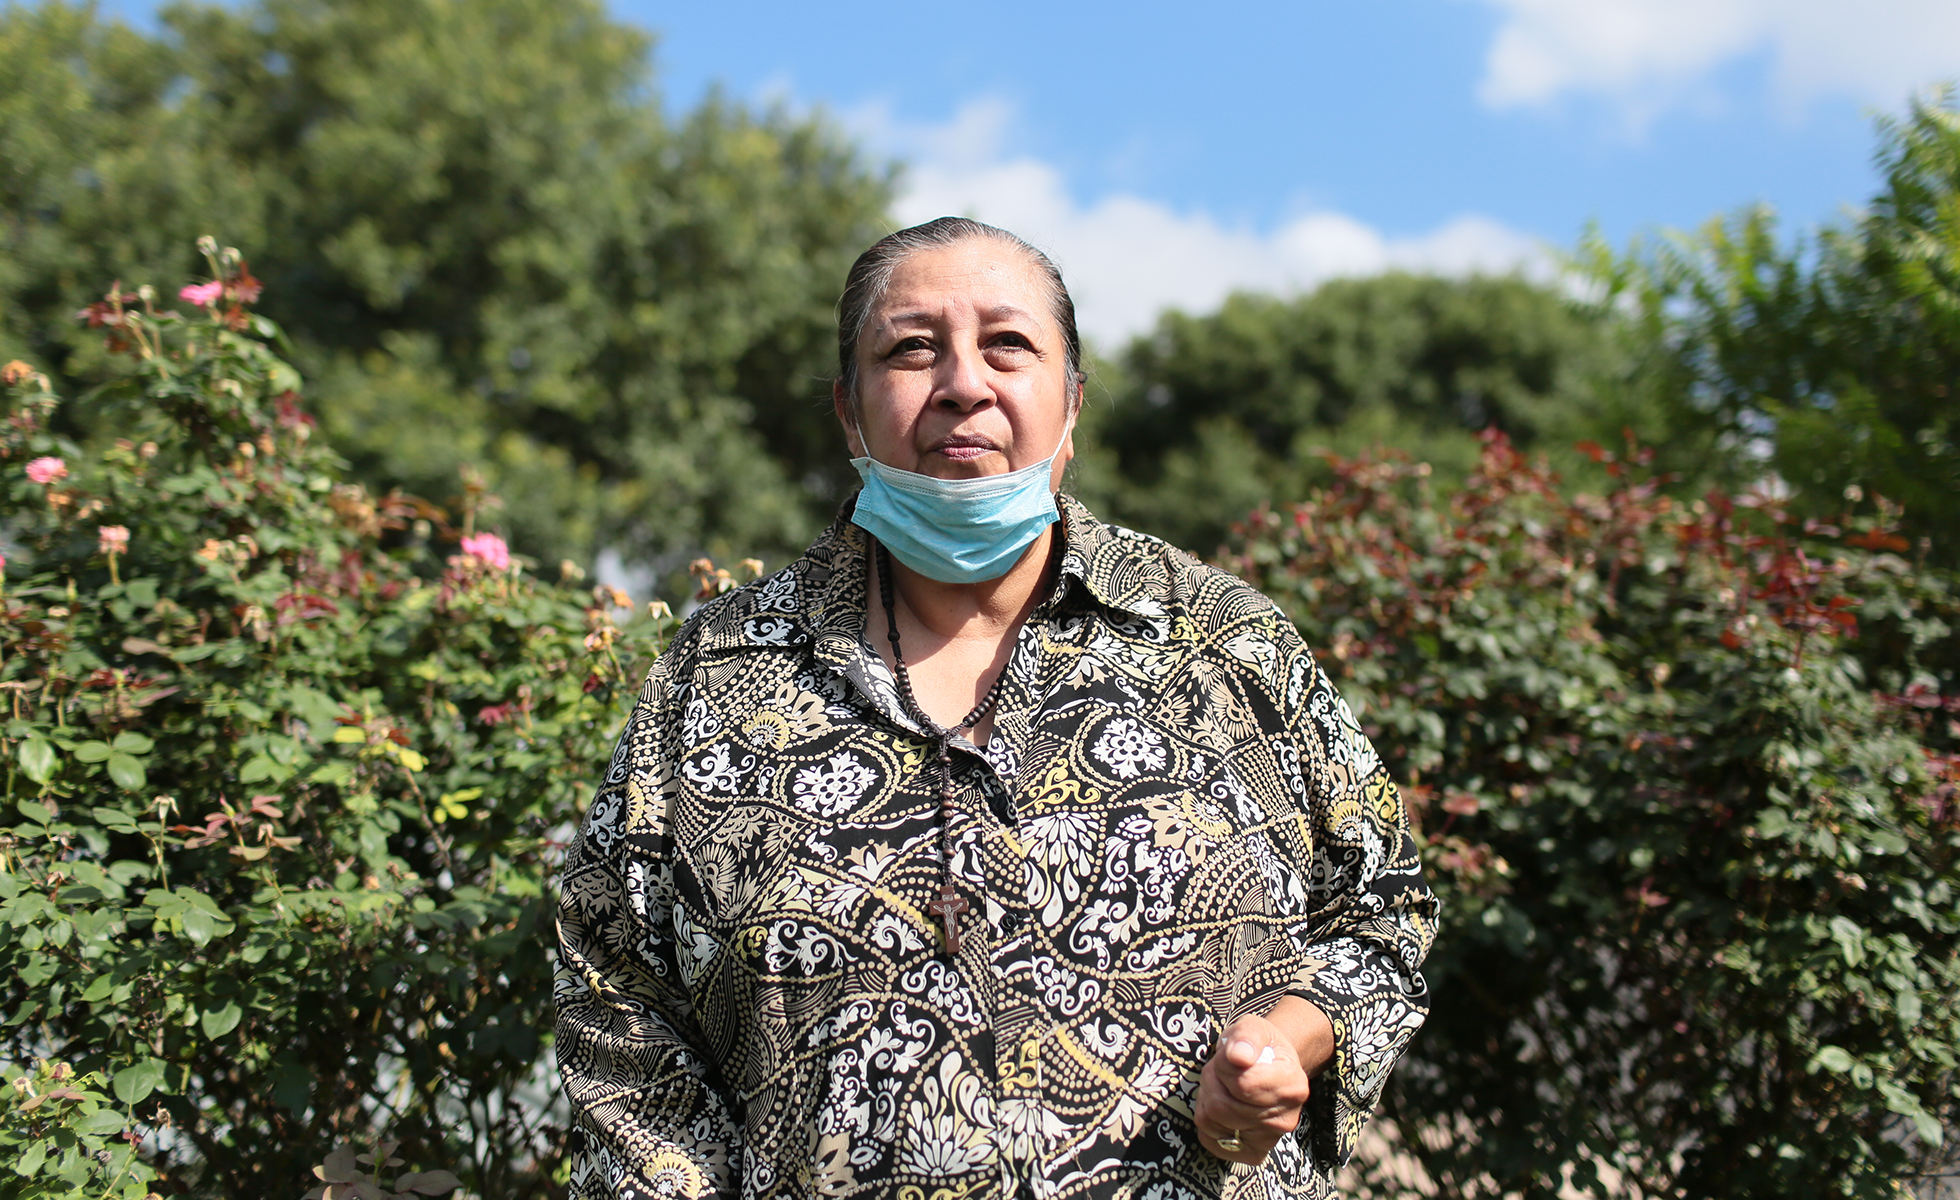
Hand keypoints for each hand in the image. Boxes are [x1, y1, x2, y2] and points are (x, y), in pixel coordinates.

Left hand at [1193, 997, 1330, 1165]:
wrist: (1272, 1068)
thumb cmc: (1260, 1047)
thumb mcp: (1253, 1028)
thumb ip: (1246, 1037)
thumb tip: (1238, 1056)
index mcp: (1292, 1085)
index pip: (1243, 1084)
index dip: (1224, 1066)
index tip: (1229, 1056)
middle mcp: (1286, 1119)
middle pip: (1222, 1106)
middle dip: (1211, 1082)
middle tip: (1221, 1070)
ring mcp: (1270, 1140)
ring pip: (1212, 1122)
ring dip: (1206, 1098)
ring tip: (1222, 1086)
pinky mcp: (1252, 1154)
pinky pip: (1211, 1141)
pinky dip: (1207, 1122)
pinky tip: (1221, 1106)